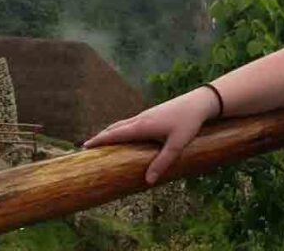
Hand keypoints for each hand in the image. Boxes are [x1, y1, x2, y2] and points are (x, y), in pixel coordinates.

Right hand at [83, 86, 218, 184]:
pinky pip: (130, 122)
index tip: (84, 146)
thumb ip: (162, 162)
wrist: (199, 102)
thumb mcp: (177, 145)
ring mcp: (146, 115)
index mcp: (142, 126)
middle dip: (101, 137)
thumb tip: (148, 181)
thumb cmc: (189, 122)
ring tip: (101, 141)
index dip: (99, 140)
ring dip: (110, 132)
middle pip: (115, 128)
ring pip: (122, 124)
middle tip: (87, 146)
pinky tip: (124, 134)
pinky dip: (121, 128)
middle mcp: (140, 119)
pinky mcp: (152, 114)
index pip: (115, 134)